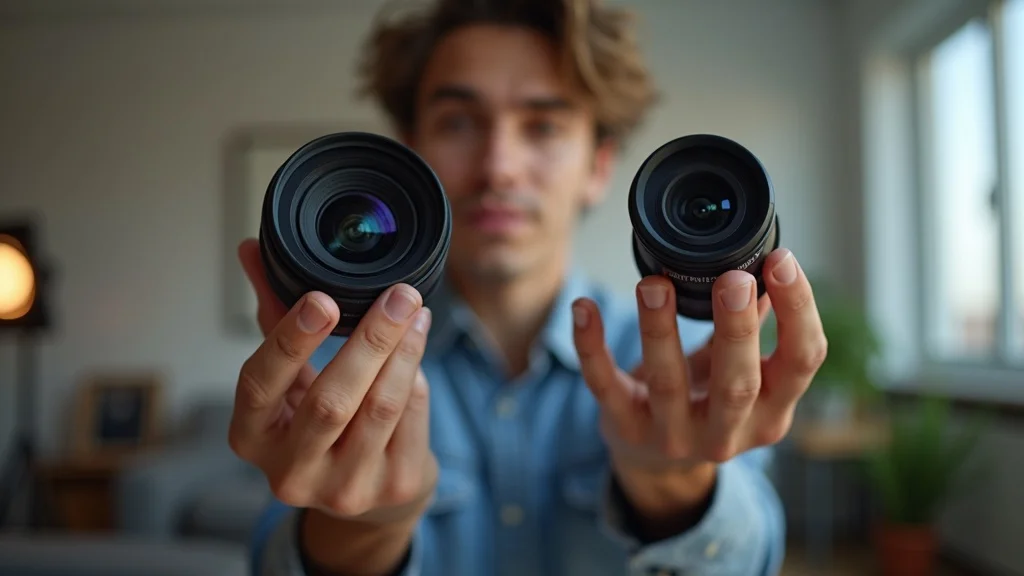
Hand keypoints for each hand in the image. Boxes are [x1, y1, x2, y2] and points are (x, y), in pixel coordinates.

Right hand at [228, 239, 436, 572]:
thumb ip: (273, 313)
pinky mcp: (393, 488)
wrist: (363, 493)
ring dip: (403, 351)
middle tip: (398, 295)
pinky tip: (417, 348)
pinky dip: (416, 378)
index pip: (261, 386)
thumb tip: (253, 248)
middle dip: (371, 340)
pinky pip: (412, 418)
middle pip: (332, 401)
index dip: (290, 341)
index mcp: (252, 438)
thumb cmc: (315, 419)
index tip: (322, 299)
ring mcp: (344, 489)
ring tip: (415, 311)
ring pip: (380, 408)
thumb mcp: (288, 376)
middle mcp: (291, 473)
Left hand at [571, 248, 825, 530]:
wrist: (657, 465)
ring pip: (669, 383)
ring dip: (660, 330)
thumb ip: (755, 323)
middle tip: (732, 280)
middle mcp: (728, 431)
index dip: (799, 311)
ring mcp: (674, 436)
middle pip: (739, 384)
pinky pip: (605, 385)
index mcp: (771, 410)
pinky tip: (583, 308)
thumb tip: (767, 263)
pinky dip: (591, 346)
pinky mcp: (626, 429)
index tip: (781, 260)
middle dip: (736, 329)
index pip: (802, 361)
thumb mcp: (741, 371)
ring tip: (654, 285)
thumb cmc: (707, 402)